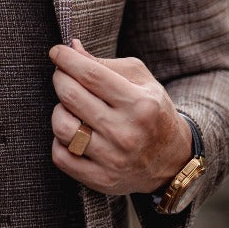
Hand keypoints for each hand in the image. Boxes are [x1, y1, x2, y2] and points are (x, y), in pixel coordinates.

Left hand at [49, 38, 192, 196]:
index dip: (66, 59)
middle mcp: (126, 133)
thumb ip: (104, 64)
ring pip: (62, 127)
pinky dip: (60, 141)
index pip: (91, 75)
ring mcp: (113, 159)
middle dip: (60, 79)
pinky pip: (61, 156)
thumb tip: (71, 48)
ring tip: (70, 107)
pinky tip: (73, 133)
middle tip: (62, 75)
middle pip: (71, 96)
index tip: (56, 52)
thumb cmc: (152, 111)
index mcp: (139, 104)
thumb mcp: (140, 81)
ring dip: (59, 111)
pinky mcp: (101, 179)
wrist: (172, 159)